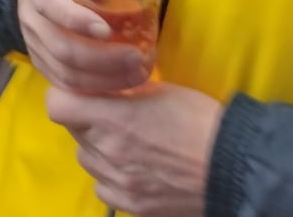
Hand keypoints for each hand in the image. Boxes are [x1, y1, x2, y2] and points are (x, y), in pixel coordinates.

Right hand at [16, 0, 150, 94]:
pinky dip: (95, 90)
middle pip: (63, 48)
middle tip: (137, 58)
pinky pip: (67, 87)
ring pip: (66, 74)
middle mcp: (33, 21)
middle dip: (103, 59)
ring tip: (137, 75)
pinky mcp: (42, 68)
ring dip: (104, 80)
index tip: (108, 31)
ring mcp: (35, 48)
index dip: (77, 20)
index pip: (51, 6)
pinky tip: (121, 87)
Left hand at [47, 81, 221, 216]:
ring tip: (129, 143)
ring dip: (99, 149)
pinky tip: (136, 168)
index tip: (80, 94)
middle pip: (74, 131)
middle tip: (115, 115)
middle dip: (88, 120)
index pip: (57, 106)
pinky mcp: (132, 205)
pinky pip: (104, 188)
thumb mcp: (160, 89)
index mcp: (113, 118)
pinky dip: (112, 177)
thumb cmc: (200, 120)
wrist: (234, 166)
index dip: (66, 97)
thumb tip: (105, 86)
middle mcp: (108, 151)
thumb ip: (124, 90)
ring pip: (87, 160)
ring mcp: (118, 182)